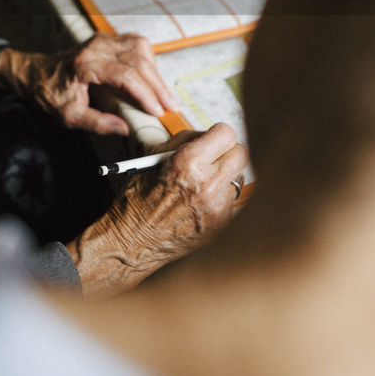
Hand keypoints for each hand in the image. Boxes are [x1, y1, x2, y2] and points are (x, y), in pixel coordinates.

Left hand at [0, 34, 178, 136]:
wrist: (38, 73)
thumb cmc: (52, 93)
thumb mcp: (69, 116)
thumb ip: (97, 123)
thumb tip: (125, 129)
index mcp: (85, 64)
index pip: (124, 75)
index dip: (145, 93)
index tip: (157, 110)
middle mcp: (96, 47)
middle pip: (137, 61)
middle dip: (157, 85)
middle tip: (171, 107)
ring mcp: (103, 39)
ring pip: (141, 49)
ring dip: (155, 73)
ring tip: (163, 96)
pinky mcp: (109, 38)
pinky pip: (137, 44)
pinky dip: (149, 61)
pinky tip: (152, 78)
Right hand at [66, 123, 247, 295]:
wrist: (133, 242)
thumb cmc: (137, 200)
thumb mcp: (153, 158)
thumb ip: (184, 141)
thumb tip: (206, 134)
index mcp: (188, 163)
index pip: (227, 134)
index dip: (218, 134)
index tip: (214, 138)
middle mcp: (208, 185)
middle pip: (240, 154)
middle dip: (227, 152)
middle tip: (214, 157)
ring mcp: (218, 207)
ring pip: (237, 178)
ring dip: (224, 177)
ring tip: (201, 184)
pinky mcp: (222, 225)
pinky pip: (231, 201)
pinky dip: (219, 199)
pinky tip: (200, 204)